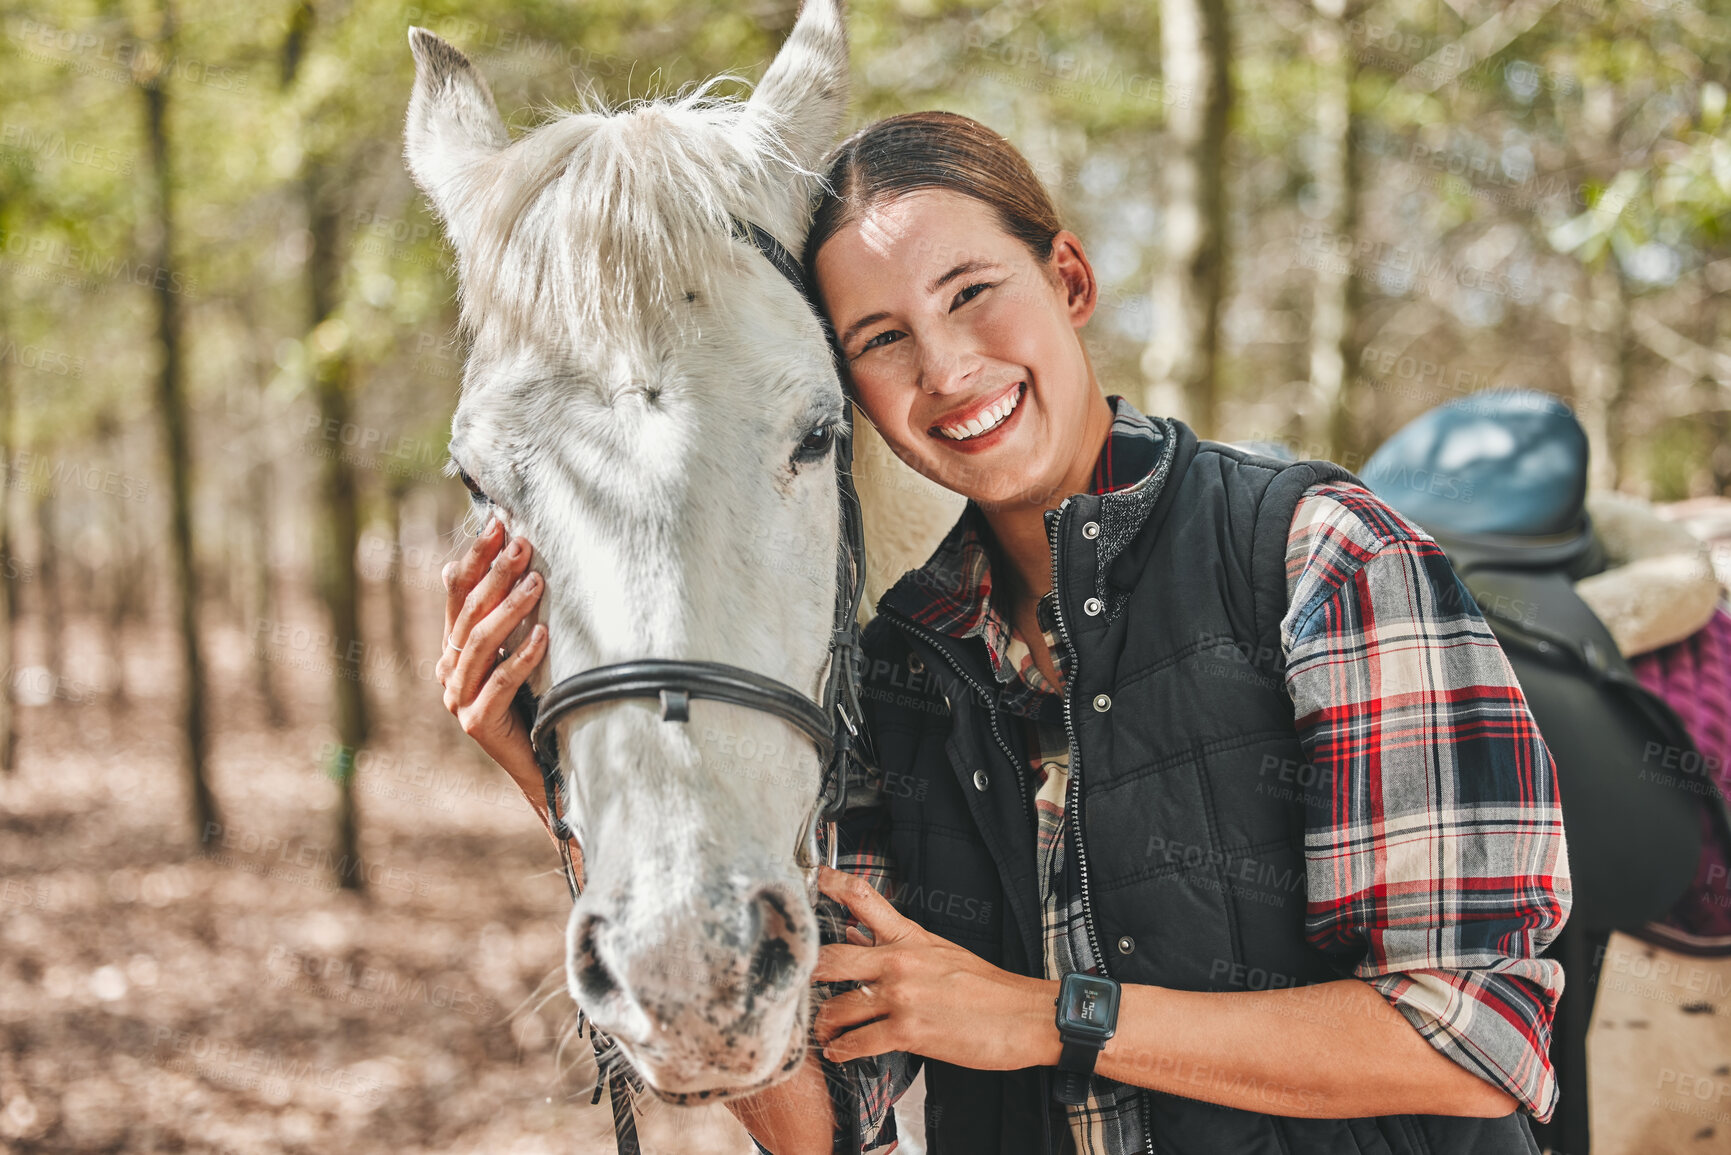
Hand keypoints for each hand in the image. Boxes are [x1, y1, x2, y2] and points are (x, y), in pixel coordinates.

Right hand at [438, 518, 553, 826]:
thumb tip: (514, 557)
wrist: (541, 766)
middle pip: (468, 613)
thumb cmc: (535, 701)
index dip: (474, 558)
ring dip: (509, 609)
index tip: (498, 524)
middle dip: (495, 575)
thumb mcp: (519, 651)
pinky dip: (522, 656)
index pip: (457, 593)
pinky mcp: (476, 723)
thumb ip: (508, 615)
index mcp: (453, 648)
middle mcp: (448, 670)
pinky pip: (500, 683)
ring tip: (537, 582)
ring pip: (480, 644)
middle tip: (523, 545)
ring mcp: (458, 699)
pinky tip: (543, 634)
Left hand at [810, 865, 1058, 1070]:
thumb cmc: (986, 988)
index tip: (811, 879)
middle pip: (831, 958)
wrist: (1024, 1016)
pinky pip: (858, 1042)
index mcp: (909, 937)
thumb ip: (895, 942)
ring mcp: (902, 997)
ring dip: (824, 1024)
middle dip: (806, 975)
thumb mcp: (938, 952)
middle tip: (791, 985)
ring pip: (839, 1007)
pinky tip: (839, 1053)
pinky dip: (843, 1051)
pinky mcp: (909, 1032)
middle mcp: (899, 961)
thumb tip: (855, 931)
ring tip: (821, 1031)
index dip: (830, 883)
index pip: (863, 897)